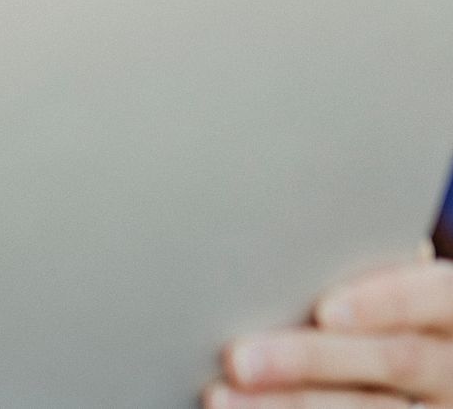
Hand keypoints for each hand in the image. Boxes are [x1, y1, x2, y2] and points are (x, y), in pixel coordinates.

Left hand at [203, 257, 452, 408]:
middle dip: (309, 360)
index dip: (381, 303)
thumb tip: (276, 254)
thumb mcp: (383, 285)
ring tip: (219, 396)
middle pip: (393, 361)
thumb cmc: (377, 304)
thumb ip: (350, 270)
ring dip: (286, 405)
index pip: (432, 297)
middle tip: (238, 358)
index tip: (324, 310)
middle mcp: (452, 365)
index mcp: (450, 309)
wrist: (427, 363)